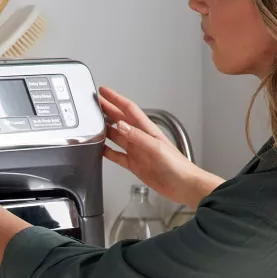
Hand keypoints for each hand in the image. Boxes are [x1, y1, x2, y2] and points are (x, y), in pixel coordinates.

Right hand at [97, 85, 222, 207]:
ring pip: (116, 136)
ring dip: (105, 129)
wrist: (183, 185)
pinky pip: (117, 155)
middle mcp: (140, 138)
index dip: (115, 99)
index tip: (104, 92)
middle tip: (95, 103)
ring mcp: (137, 151)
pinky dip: (107, 151)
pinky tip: (100, 149)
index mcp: (147, 130)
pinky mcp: (134, 164)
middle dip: (107, 110)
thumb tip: (120, 125)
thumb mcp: (156, 148)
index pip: (128, 109)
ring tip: (93, 123)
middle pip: (120, 120)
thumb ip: (137, 136)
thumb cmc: (177, 166)